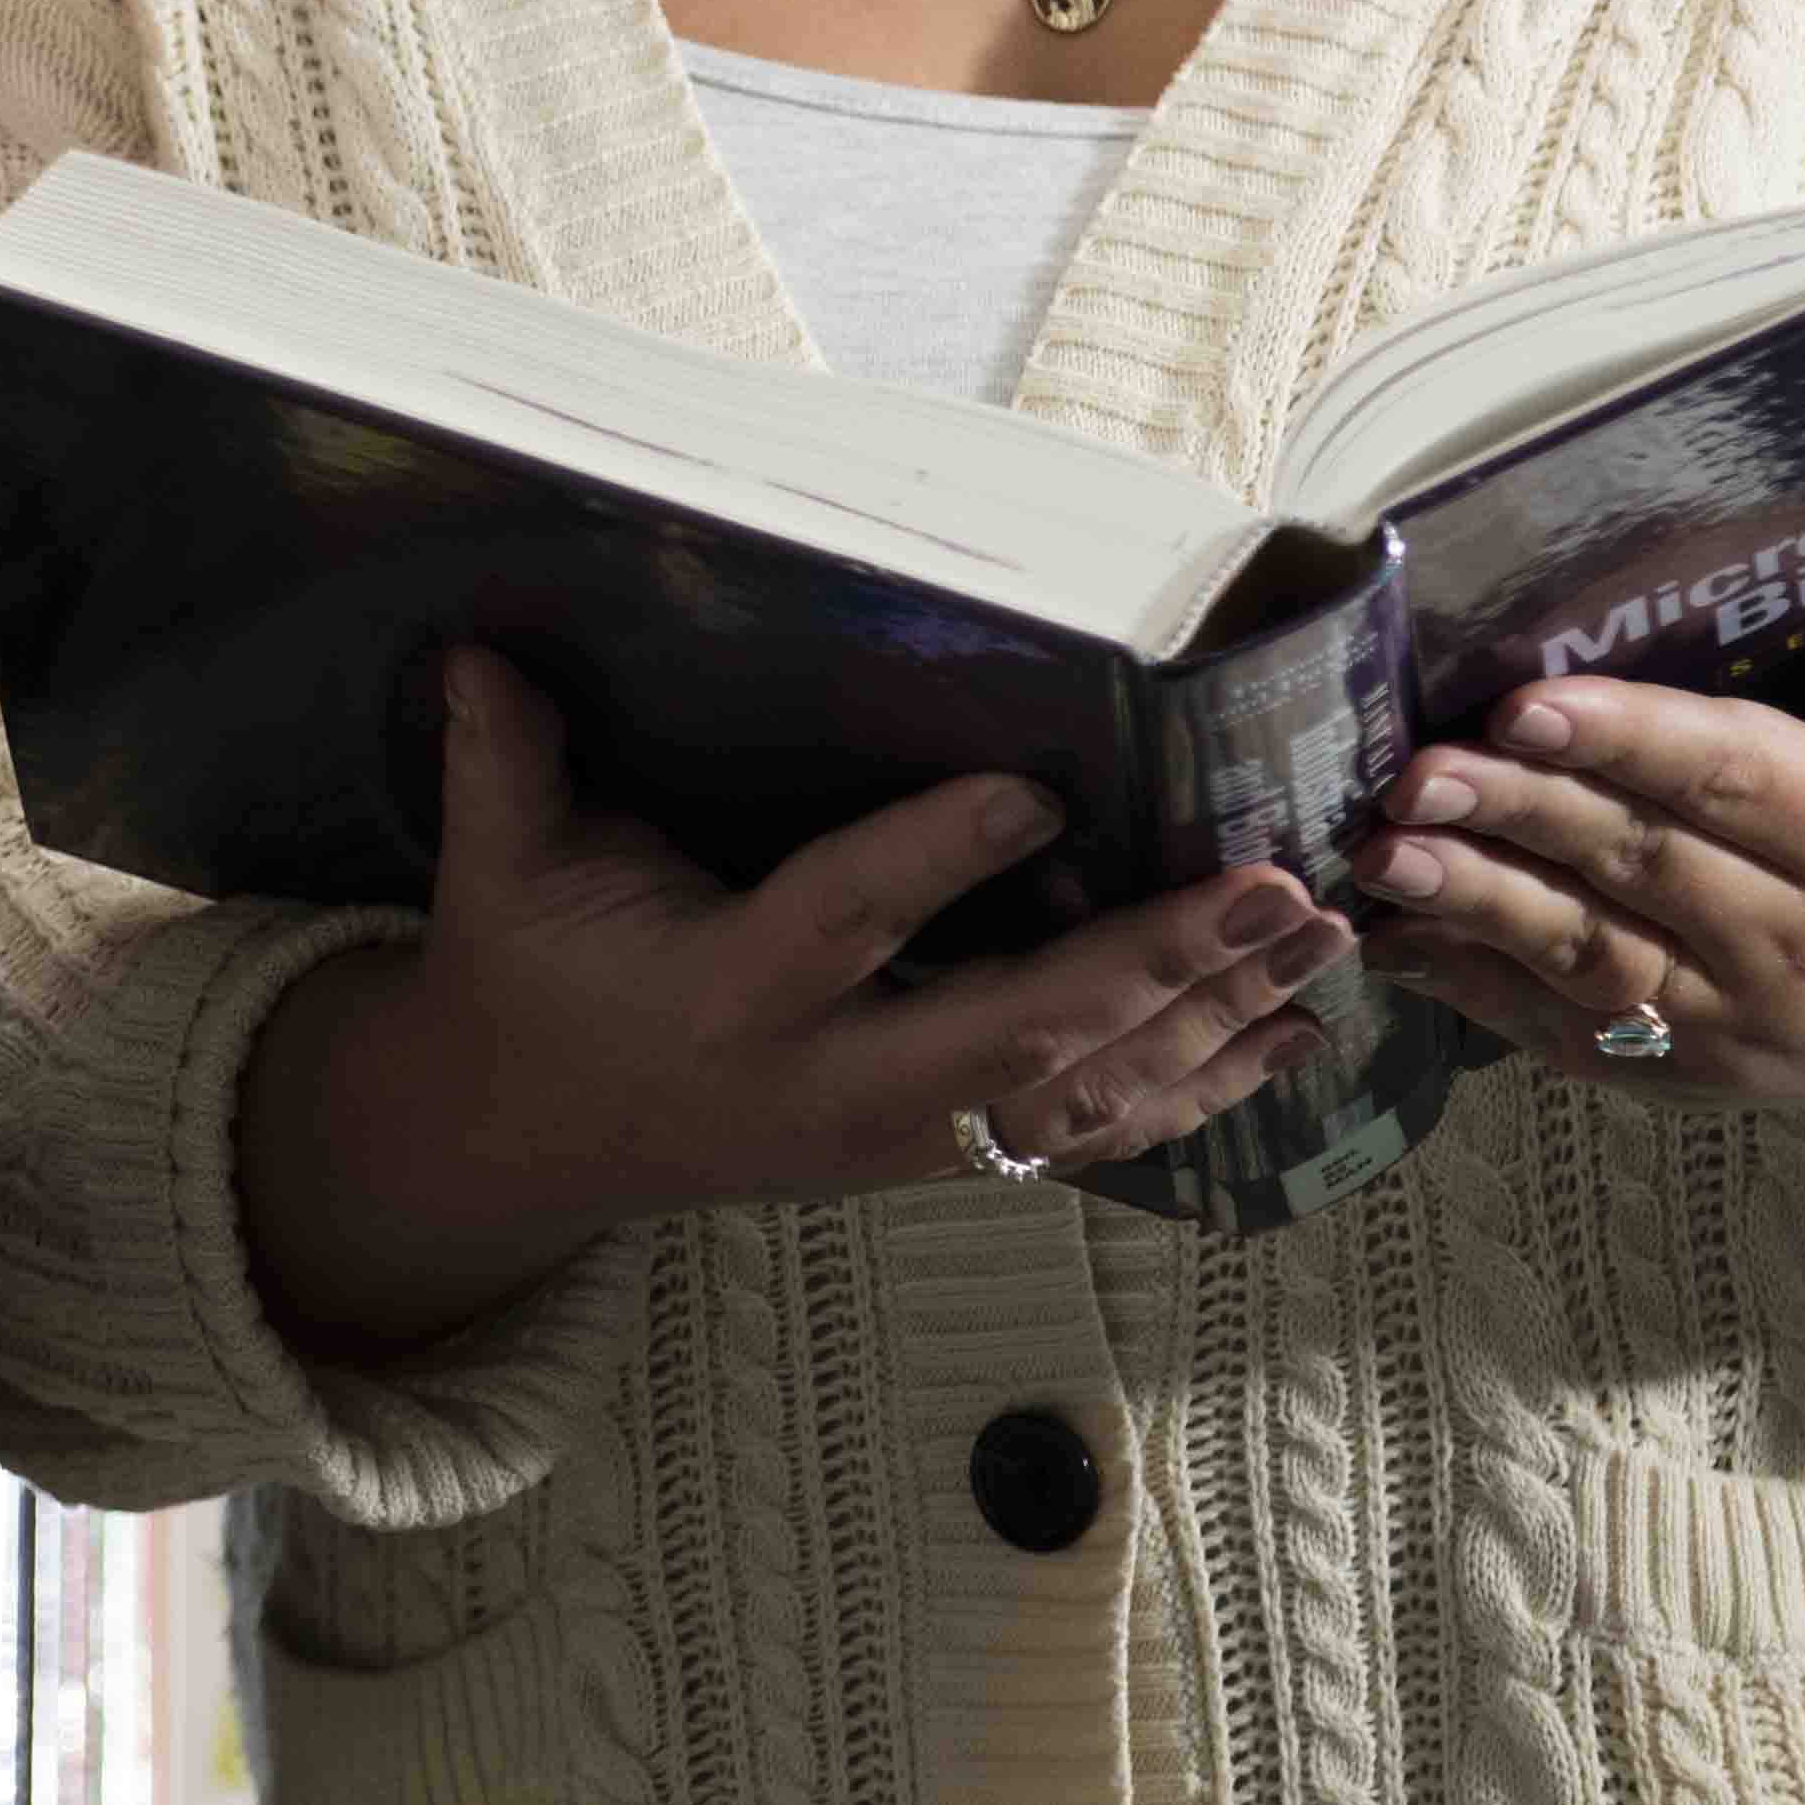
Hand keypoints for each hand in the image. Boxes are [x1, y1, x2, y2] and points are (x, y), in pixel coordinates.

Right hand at [241, 651, 1358, 1359]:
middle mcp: (828, 1085)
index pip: (842, 923)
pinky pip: (1087, 1138)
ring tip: (1323, 944)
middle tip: (1279, 891)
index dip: (934, 860)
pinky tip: (1289, 1038)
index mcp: (724, 998)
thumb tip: (480, 644)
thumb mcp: (504, 872)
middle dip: (1156, 966)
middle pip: (1015, 1036)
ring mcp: (895, 1140)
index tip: (1039, 787)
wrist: (533, 1142)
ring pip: (1080, 1097)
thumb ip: (506, 761)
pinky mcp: (937, 1161)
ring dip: (1213, 1024)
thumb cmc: (530, 976)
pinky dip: (1196, 1092)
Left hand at [1349, 495, 1804, 1150]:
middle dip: (1513, 817)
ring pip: (1593, 960)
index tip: (1522, 705)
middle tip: (1401, 771)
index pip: (1734, 779)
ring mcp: (1753, 1023)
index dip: (1625, 740)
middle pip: (1640, 866)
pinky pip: (1581, 1038)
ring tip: (1375, 855)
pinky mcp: (1711, 1074)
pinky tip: (1397, 940)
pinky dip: (1482, 995)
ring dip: (1475, 907)